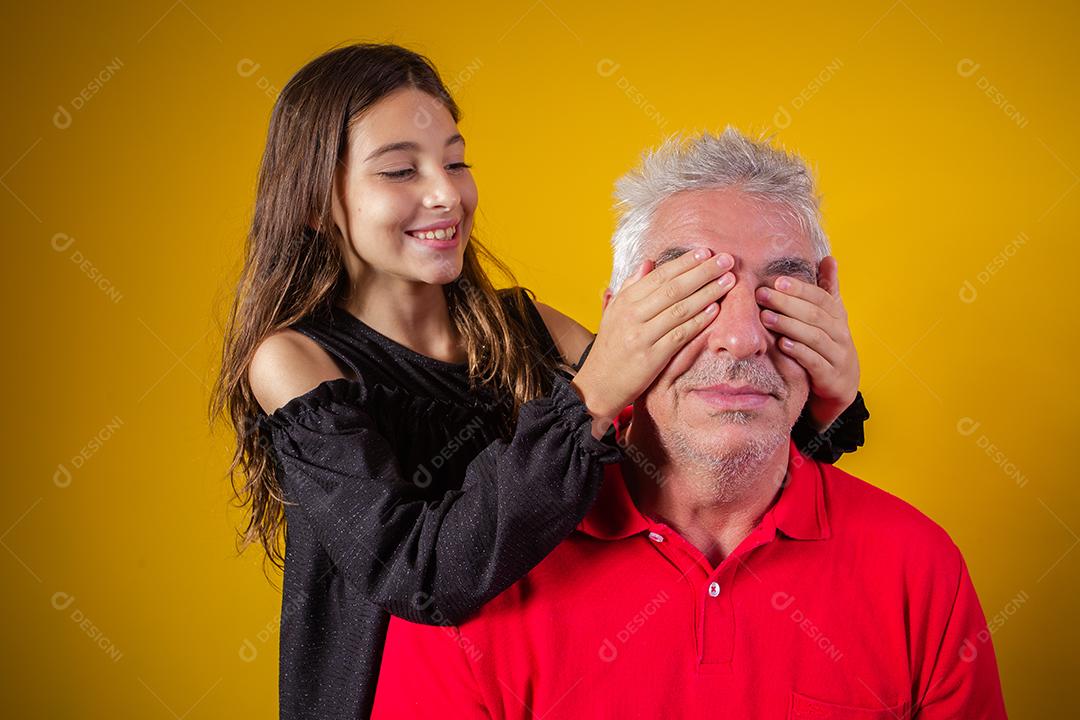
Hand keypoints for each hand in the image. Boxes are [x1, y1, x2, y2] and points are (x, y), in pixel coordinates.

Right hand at [572, 248, 734, 437]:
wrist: (597, 386)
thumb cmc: (610, 348)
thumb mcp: (614, 314)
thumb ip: (631, 287)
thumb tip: (649, 262)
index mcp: (624, 302)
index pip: (659, 275)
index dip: (685, 262)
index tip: (706, 252)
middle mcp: (632, 316)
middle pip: (673, 288)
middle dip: (702, 272)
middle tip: (727, 260)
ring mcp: (641, 337)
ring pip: (679, 309)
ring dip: (707, 293)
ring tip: (728, 281)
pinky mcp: (651, 358)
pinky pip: (679, 336)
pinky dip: (698, 322)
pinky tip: (715, 310)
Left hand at [755, 256, 859, 431]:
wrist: (841, 385)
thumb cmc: (829, 344)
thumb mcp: (830, 317)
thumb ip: (828, 289)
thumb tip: (829, 258)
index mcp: (838, 317)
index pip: (820, 298)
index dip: (800, 289)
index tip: (777, 280)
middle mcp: (841, 334)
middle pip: (815, 315)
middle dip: (787, 303)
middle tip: (761, 295)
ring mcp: (838, 356)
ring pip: (814, 337)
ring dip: (789, 325)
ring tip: (765, 317)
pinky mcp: (831, 376)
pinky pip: (816, 362)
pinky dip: (799, 352)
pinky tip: (782, 344)